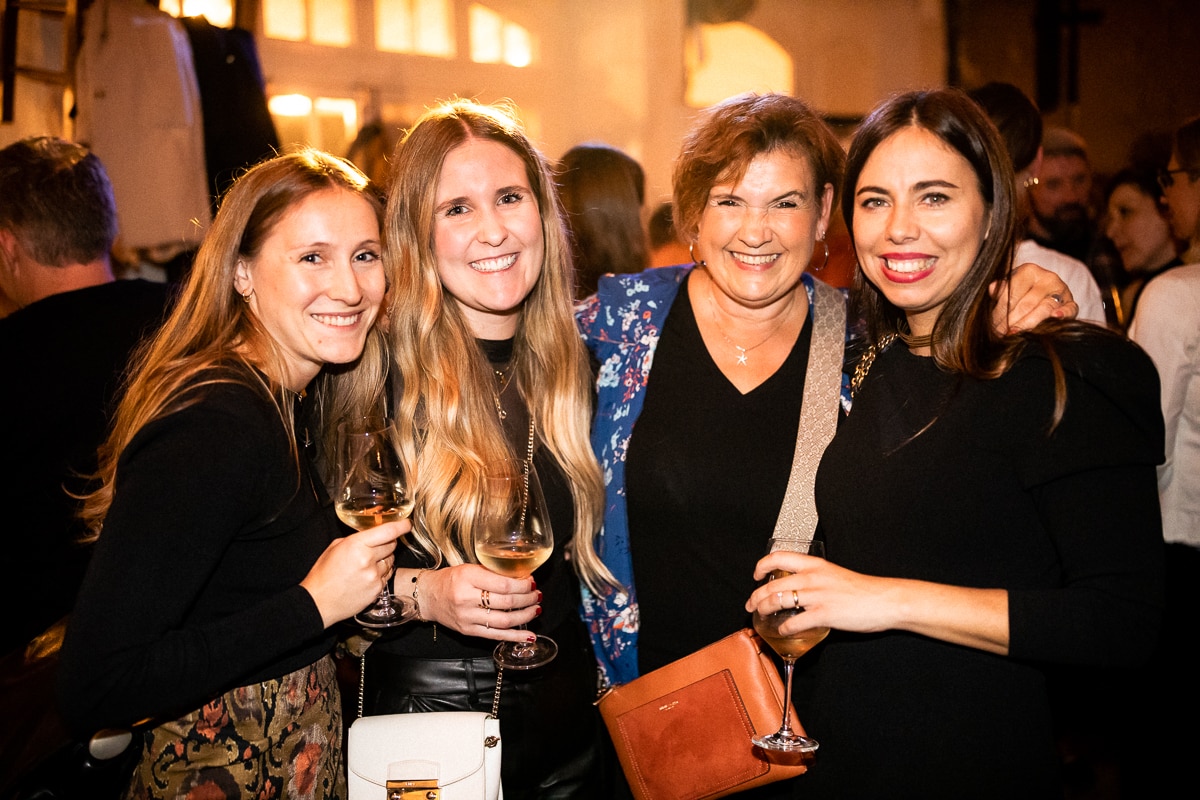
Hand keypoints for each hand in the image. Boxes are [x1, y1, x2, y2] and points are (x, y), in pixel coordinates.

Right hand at [301, 518, 408, 627]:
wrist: (319, 602)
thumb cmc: (323, 574)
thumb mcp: (335, 547)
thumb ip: (356, 539)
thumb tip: (372, 535)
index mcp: (357, 545)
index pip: (388, 531)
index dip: (401, 526)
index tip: (406, 524)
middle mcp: (368, 560)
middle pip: (392, 545)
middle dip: (387, 543)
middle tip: (375, 547)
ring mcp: (374, 576)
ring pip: (391, 561)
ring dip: (384, 559)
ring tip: (366, 565)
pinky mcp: (378, 590)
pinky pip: (387, 576)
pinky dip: (381, 574)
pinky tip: (366, 576)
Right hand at [412, 564, 540, 642]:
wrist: (428, 596)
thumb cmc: (451, 579)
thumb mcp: (469, 568)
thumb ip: (493, 572)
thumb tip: (522, 578)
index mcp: (468, 577)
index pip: (503, 584)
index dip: (522, 585)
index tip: (531, 582)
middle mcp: (466, 598)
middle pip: (506, 602)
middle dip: (527, 599)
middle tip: (537, 595)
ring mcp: (467, 617)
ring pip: (504, 620)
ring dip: (525, 616)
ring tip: (536, 609)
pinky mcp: (468, 631)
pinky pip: (496, 636)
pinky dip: (515, 636)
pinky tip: (529, 636)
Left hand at [746, 551, 893, 637]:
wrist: (885, 600)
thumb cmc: (863, 590)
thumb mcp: (834, 575)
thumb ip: (816, 578)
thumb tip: (800, 587)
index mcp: (815, 565)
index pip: (778, 557)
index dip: (762, 566)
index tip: (756, 575)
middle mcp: (812, 577)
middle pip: (772, 584)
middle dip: (756, 596)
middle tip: (751, 604)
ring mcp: (817, 596)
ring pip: (778, 601)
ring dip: (764, 610)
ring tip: (761, 616)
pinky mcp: (823, 614)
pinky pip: (794, 622)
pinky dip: (784, 628)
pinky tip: (783, 631)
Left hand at [989, 262, 1077, 333]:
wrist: (1044, 294)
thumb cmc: (1021, 292)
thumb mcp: (1008, 288)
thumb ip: (1001, 290)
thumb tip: (992, 288)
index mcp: (1029, 271)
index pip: (1011, 294)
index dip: (1000, 312)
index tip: (992, 326)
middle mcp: (1047, 278)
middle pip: (1026, 304)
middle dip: (1011, 322)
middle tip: (1000, 334)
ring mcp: (1062, 290)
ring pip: (1044, 309)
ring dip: (1028, 324)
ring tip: (1015, 335)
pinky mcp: (1071, 303)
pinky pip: (1069, 310)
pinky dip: (1063, 314)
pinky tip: (1055, 318)